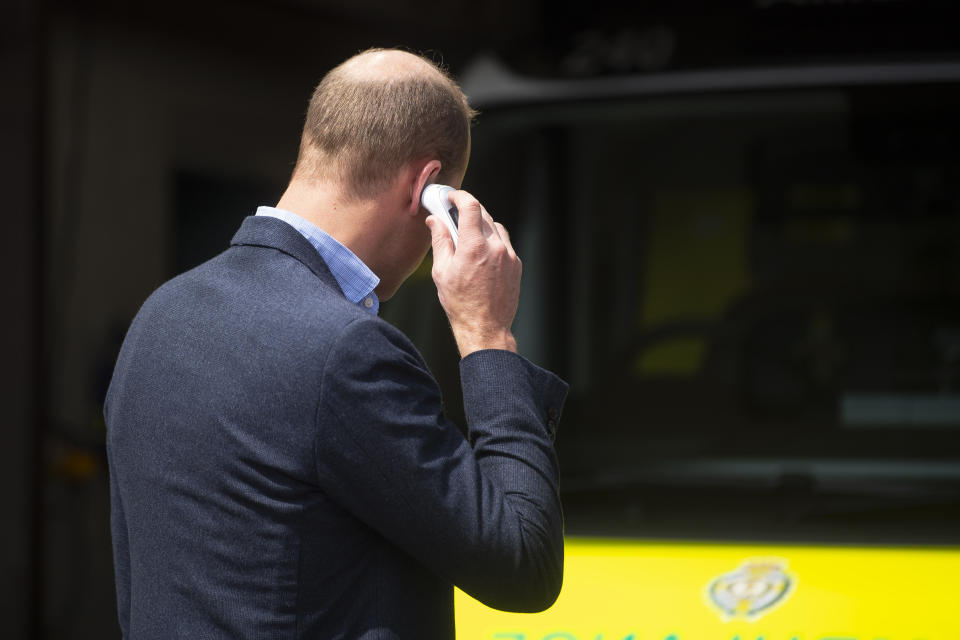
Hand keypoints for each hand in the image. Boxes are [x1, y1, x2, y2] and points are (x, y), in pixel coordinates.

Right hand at [425, 189, 520, 356]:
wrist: (485, 328)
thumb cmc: (460, 303)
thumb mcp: (441, 271)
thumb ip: (440, 241)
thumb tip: (434, 220)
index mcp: (474, 247)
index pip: (470, 206)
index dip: (459, 196)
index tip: (451, 197)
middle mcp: (495, 247)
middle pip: (483, 214)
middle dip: (467, 210)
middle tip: (454, 215)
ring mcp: (509, 256)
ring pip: (495, 227)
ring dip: (481, 226)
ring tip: (467, 237)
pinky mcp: (516, 265)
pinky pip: (504, 243)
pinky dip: (492, 241)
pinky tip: (481, 253)